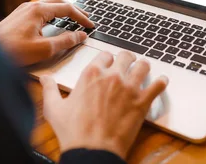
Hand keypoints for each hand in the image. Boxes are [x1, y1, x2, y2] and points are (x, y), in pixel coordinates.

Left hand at [0, 0, 94, 65]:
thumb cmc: (12, 51)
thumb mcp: (44, 49)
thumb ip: (65, 41)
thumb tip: (80, 36)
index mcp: (39, 10)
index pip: (67, 9)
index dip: (82, 17)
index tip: (90, 26)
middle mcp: (31, 6)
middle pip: (59, 3)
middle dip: (74, 10)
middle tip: (85, 18)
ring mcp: (23, 10)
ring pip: (48, 5)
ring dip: (62, 10)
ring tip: (72, 18)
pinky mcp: (17, 16)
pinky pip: (40, 10)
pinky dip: (52, 14)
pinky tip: (52, 22)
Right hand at [40, 51, 168, 158]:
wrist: (92, 150)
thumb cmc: (73, 131)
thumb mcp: (54, 108)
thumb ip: (49, 89)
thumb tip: (44, 78)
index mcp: (91, 74)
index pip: (104, 55)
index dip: (107, 59)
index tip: (109, 63)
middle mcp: (112, 76)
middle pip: (125, 56)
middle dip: (127, 58)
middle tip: (128, 63)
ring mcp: (129, 88)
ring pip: (143, 65)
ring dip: (143, 67)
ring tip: (144, 69)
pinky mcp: (142, 102)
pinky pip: (158, 85)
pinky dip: (161, 82)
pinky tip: (162, 81)